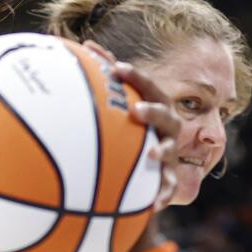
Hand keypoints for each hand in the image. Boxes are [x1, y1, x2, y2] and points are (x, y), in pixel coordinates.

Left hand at [81, 40, 181, 210]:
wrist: (139, 175)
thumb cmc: (126, 135)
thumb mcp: (116, 111)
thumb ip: (103, 86)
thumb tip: (83, 46)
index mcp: (152, 110)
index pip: (147, 88)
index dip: (135, 77)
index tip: (117, 67)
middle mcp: (165, 129)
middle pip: (165, 116)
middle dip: (152, 111)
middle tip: (135, 110)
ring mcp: (168, 154)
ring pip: (169, 151)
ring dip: (161, 150)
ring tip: (151, 153)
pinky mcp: (166, 181)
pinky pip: (167, 190)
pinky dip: (163, 196)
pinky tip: (155, 205)